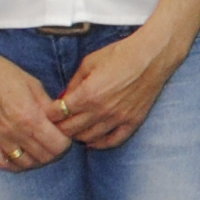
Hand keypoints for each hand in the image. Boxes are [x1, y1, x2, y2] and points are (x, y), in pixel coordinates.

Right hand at [0, 41, 73, 173]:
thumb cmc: (3, 73)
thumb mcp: (34, 85)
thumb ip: (48, 107)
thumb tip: (61, 121)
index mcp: (30, 117)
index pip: (58, 145)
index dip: (65, 141)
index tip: (63, 135)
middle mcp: (15, 132)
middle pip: (44, 157)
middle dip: (54, 151)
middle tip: (52, 141)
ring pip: (25, 164)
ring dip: (36, 159)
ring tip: (38, 148)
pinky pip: (2, 163)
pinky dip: (14, 164)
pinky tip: (20, 155)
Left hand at [53, 20, 190, 150]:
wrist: (151, 57)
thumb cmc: (120, 55)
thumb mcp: (89, 62)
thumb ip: (74, 82)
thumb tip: (64, 97)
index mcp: (87, 94)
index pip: (59, 113)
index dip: (50, 113)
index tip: (48, 112)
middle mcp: (101, 111)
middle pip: (71, 129)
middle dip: (59, 127)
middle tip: (56, 124)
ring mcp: (117, 119)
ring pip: (89, 138)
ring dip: (77, 135)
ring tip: (73, 130)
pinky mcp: (132, 122)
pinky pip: (113, 141)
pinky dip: (100, 144)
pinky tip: (92, 142)